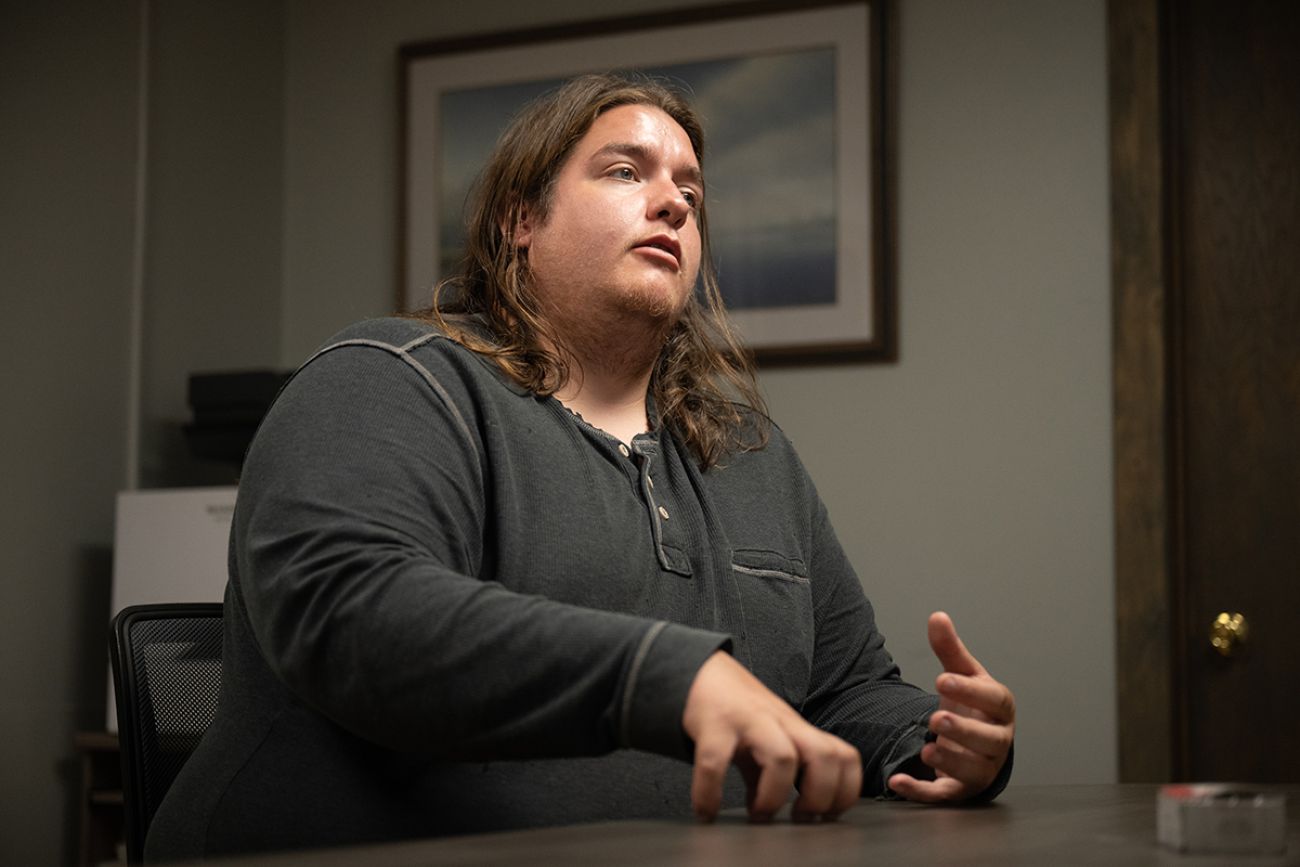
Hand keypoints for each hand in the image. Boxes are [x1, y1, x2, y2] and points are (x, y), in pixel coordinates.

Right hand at [683, 651, 861, 822]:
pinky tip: (706, 810)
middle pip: (825, 756)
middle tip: (798, 817)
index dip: (845, 792)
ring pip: (782, 757)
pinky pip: (715, 763)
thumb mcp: (764, 740)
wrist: (703, 674)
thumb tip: (766, 809)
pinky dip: (710, 794)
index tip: (825, 816)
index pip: (845, 757)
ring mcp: (749, 721)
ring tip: (758, 815)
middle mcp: (781, 723)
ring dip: (774, 796)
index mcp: (799, 730)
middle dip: (819, 797)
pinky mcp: (714, 724)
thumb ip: (771, 774)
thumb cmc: (739, 710)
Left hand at [888, 611, 1015, 802]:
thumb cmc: (972, 706)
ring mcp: (981, 768)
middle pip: (988, 741)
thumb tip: (937, 616)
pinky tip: (898, 781)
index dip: (971, 691)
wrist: (975, 743)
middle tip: (936, 719)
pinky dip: (921, 791)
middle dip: (964, 732)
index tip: (943, 680)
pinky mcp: (960, 789)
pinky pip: (943, 794)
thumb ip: (950, 650)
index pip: (995, 700)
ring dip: (949, 762)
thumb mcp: (963, 676)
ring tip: (926, 750)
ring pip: (972, 771)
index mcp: (1000, 709)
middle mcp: (996, 742)